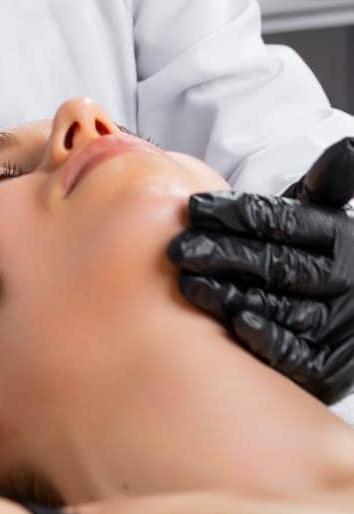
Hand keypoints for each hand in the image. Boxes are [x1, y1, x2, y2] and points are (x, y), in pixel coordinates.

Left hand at [167, 137, 353, 402]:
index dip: (239, 214)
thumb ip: (328, 184)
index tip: (196, 207)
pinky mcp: (328, 365)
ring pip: (278, 305)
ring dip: (230, 294)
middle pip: (276, 264)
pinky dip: (264, 337)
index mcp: (340, 238)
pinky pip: (295, 351)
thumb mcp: (327, 218)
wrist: (350, 319)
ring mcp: (337, 325)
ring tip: (188, 283)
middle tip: (177, 248)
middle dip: (223, 253)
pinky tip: (233, 321)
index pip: (285, 222)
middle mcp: (342, 281)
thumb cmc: (320, 258)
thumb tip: (347, 147)